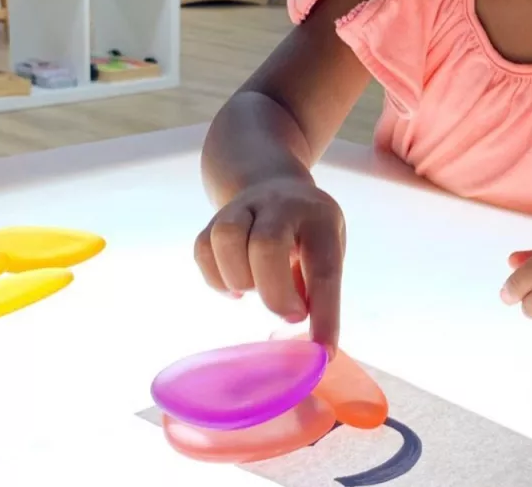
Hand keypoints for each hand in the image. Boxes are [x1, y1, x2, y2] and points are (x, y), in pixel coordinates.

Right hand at [194, 180, 345, 353]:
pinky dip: (216, 278)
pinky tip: (235, 286)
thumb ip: (317, 288)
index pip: (324, 268)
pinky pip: (204, 249)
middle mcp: (281, 204)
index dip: (325, 313)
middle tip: (289, 313)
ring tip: (255, 289)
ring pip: (227, 238)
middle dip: (274, 292)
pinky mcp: (215, 217)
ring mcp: (244, 206)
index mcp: (320, 217)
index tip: (323, 350)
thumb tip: (307, 343)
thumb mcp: (327, 248)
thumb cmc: (307, 231)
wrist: (272, 180)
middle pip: (267, 244)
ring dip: (239, 279)